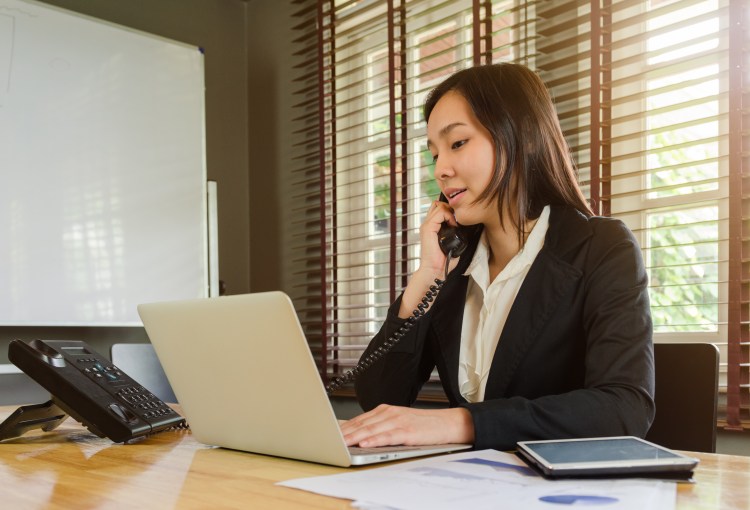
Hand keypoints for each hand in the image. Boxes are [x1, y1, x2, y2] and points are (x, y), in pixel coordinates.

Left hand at [340, 404, 474, 447]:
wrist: (449, 423)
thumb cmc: (424, 425)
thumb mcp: (399, 422)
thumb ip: (380, 426)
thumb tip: (360, 435)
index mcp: (386, 410)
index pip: (360, 419)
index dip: (345, 427)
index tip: (330, 433)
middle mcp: (390, 413)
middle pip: (363, 424)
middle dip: (345, 433)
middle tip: (330, 439)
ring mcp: (399, 421)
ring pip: (372, 430)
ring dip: (356, 437)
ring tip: (343, 443)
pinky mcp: (408, 432)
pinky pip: (388, 436)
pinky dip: (375, 440)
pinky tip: (365, 444)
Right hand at [397, 201, 460, 317]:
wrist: (435, 271)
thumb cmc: (443, 261)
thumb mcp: (452, 244)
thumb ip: (455, 234)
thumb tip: (465, 228)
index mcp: (432, 228)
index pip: (439, 209)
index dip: (450, 211)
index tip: (458, 221)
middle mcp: (427, 225)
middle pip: (437, 204)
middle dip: (449, 208)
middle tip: (457, 219)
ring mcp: (426, 226)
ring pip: (438, 205)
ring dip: (449, 211)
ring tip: (455, 222)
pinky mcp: (427, 229)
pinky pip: (439, 213)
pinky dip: (448, 216)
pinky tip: (454, 225)